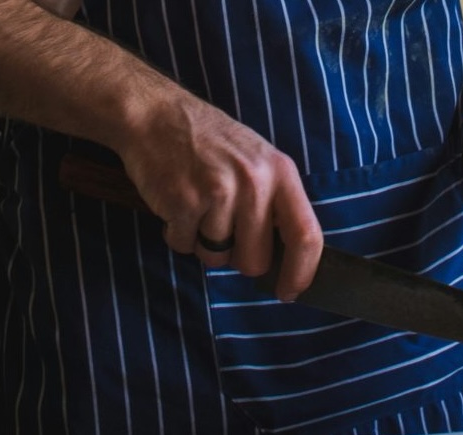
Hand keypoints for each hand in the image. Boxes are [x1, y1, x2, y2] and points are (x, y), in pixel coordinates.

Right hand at [114, 100, 322, 300]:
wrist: (155, 115)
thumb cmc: (208, 143)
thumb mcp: (256, 161)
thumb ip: (273, 204)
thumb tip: (284, 262)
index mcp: (280, 173)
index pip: (306, 235)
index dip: (301, 273)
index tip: (290, 292)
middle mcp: (254, 183)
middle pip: (255, 261)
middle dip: (236, 256)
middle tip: (220, 227)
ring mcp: (218, 192)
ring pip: (217, 257)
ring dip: (202, 242)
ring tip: (196, 205)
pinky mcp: (184, 202)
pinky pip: (184, 246)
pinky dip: (177, 233)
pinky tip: (176, 203)